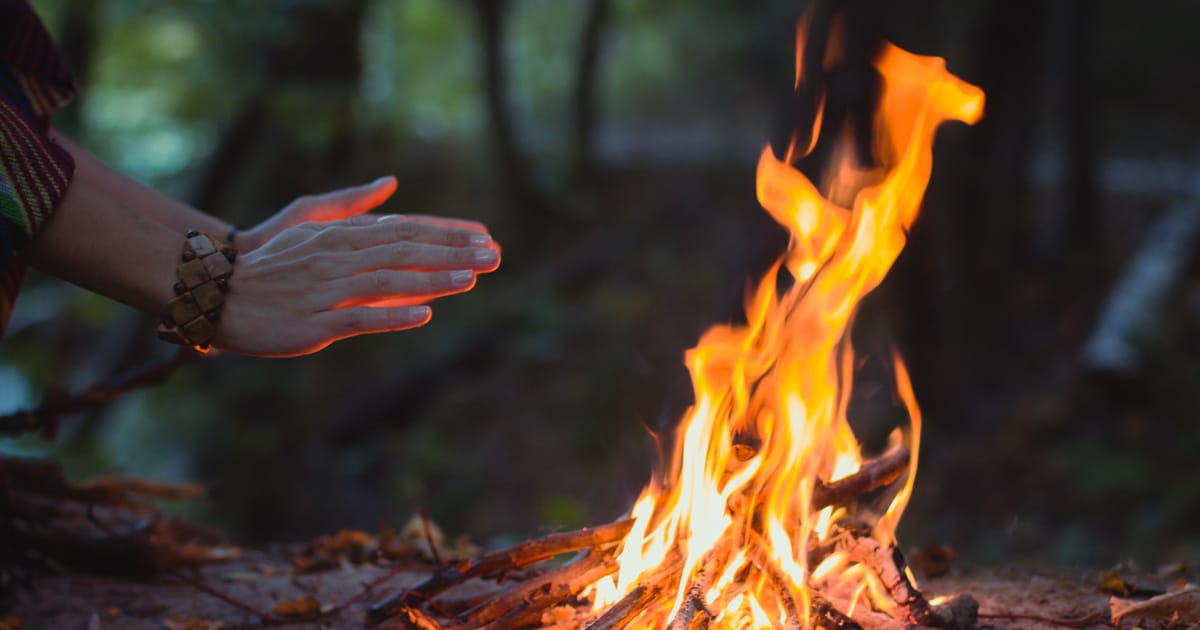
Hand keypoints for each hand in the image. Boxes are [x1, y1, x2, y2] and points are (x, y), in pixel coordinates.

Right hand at [214, 179, 500, 356]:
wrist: (216, 294)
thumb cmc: (268, 262)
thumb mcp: (309, 222)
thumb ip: (352, 205)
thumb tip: (390, 183)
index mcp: (341, 237)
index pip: (405, 230)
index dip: (446, 233)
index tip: (483, 236)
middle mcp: (339, 259)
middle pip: (405, 251)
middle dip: (452, 252)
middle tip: (494, 255)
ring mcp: (328, 290)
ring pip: (388, 281)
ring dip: (433, 280)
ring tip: (472, 278)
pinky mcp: (315, 322)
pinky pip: (359, 318)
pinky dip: (392, 315)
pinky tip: (424, 315)